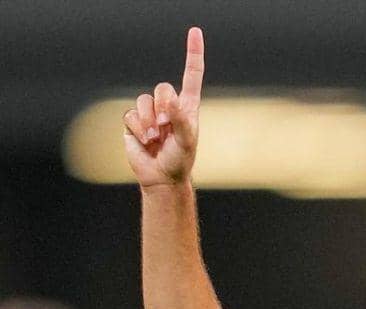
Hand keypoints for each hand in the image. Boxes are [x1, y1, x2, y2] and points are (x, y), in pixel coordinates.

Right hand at [123, 27, 204, 187]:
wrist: (161, 177)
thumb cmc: (180, 160)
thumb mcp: (187, 141)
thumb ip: (181, 119)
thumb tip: (171, 99)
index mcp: (188, 107)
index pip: (191, 75)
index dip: (193, 53)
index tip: (195, 32)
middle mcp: (169, 106)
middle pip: (162, 88)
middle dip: (163, 108)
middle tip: (167, 129)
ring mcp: (150, 113)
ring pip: (143, 101)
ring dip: (149, 122)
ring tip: (156, 139)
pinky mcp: (134, 122)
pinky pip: (130, 114)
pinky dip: (138, 128)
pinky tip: (146, 141)